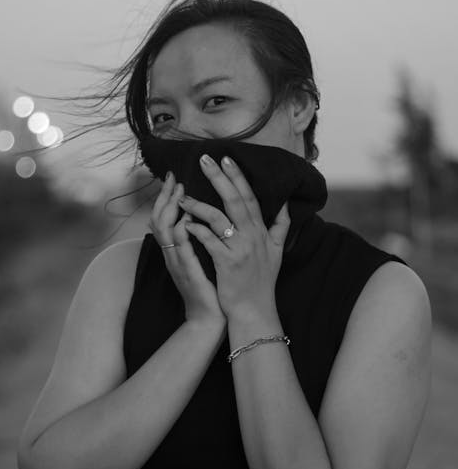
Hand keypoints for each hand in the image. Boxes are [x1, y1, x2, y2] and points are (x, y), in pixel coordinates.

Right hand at [149, 171, 226, 326]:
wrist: (210, 319)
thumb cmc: (210, 288)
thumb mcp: (202, 259)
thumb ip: (200, 239)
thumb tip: (202, 218)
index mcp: (177, 250)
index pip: (165, 217)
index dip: (168, 197)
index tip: (176, 178)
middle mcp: (172, 254)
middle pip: (158, 219)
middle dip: (165, 197)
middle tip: (174, 178)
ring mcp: (177, 263)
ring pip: (164, 231)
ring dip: (170, 209)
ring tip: (180, 192)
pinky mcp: (187, 273)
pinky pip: (181, 250)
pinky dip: (182, 233)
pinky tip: (187, 219)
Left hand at [178, 154, 290, 318]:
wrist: (255, 310)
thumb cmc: (262, 282)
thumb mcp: (277, 252)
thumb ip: (281, 227)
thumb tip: (286, 205)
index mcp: (260, 231)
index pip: (249, 197)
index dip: (238, 177)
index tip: (226, 158)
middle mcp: (252, 236)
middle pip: (235, 200)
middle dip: (219, 178)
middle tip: (204, 159)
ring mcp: (240, 249)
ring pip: (219, 218)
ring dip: (200, 204)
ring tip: (183, 196)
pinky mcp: (227, 263)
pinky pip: (210, 241)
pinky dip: (197, 230)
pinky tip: (185, 223)